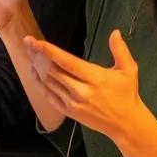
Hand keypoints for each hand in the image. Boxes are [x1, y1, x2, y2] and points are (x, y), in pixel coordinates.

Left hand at [24, 29, 143, 143]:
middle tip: (28, 42)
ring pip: (49, 83)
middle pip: (54, 71)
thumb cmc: (126, 94)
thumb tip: (115, 32)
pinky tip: (33, 72)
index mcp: (95, 79)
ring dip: (37, 67)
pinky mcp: (69, 112)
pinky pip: (49, 96)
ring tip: (29, 53)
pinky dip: (39, 84)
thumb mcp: (129, 70)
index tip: (37, 41)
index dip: (50, 51)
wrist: (126, 124)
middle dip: (38, 55)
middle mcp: (81, 91)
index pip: (67, 63)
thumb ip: (120, 50)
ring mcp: (73, 103)